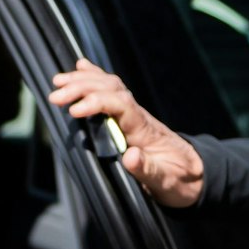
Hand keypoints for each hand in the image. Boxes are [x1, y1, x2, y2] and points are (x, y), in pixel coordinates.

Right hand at [48, 59, 204, 206]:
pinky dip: (95, 77)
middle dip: (82, 88)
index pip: (120, 106)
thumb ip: (147, 169)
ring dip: (84, 80)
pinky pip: (112, 91)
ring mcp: (134, 114)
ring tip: (58, 81)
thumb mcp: (165, 182)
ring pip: (110, 86)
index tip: (74, 110)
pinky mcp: (129, 117)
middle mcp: (138, 116)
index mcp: (145, 130)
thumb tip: (130, 156)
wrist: (193, 175)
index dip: (97, 102)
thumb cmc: (179, 180)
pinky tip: (80, 67)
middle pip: (111, 90)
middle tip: (55, 95)